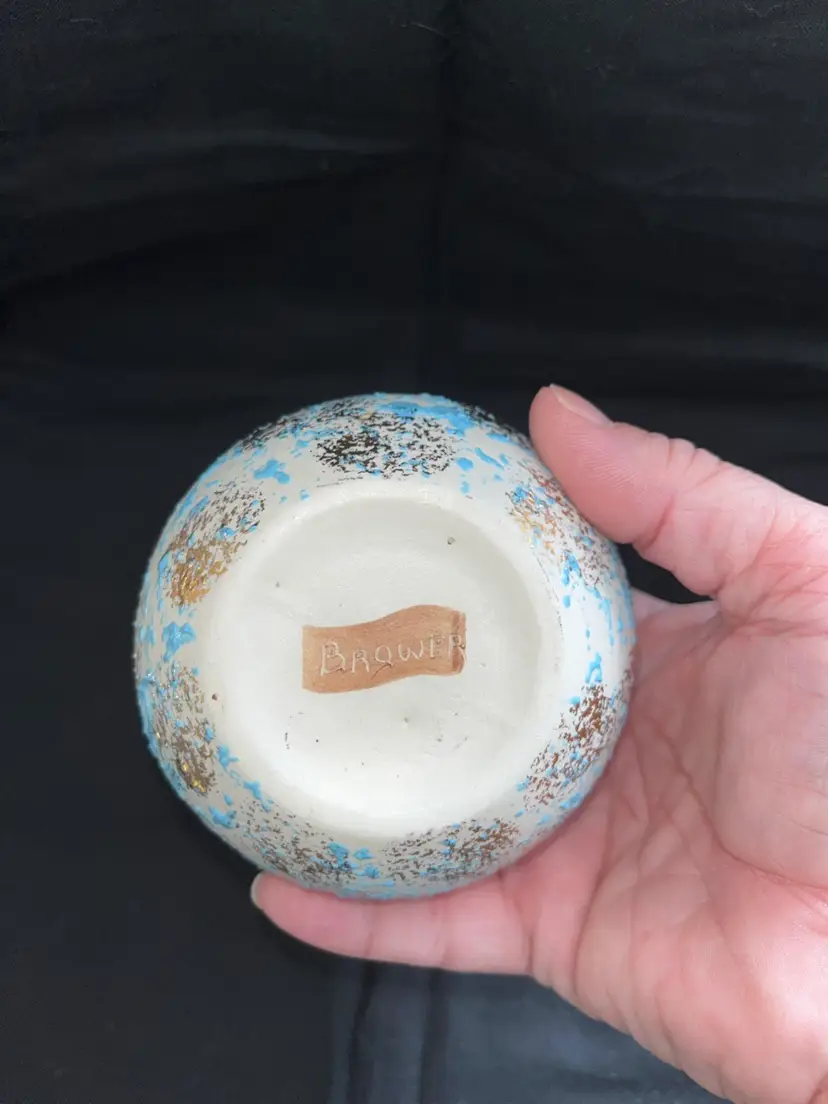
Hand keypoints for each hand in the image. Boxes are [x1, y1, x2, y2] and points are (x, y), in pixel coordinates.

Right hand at [252, 386, 827, 1103]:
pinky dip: (356, 910)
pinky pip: (435, 921)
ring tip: (263, 741)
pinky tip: (282, 878)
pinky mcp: (551, 930)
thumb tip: (559, 415)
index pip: (528, 596)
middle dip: (385, 667)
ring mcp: (565, 839)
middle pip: (464, 698)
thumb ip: (685, 496)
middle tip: (294, 625)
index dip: (460, 560)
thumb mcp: (799, 583)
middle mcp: (593, 744)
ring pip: (432, 806)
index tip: (378, 520)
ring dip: (351, 783)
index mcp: (645, 656)